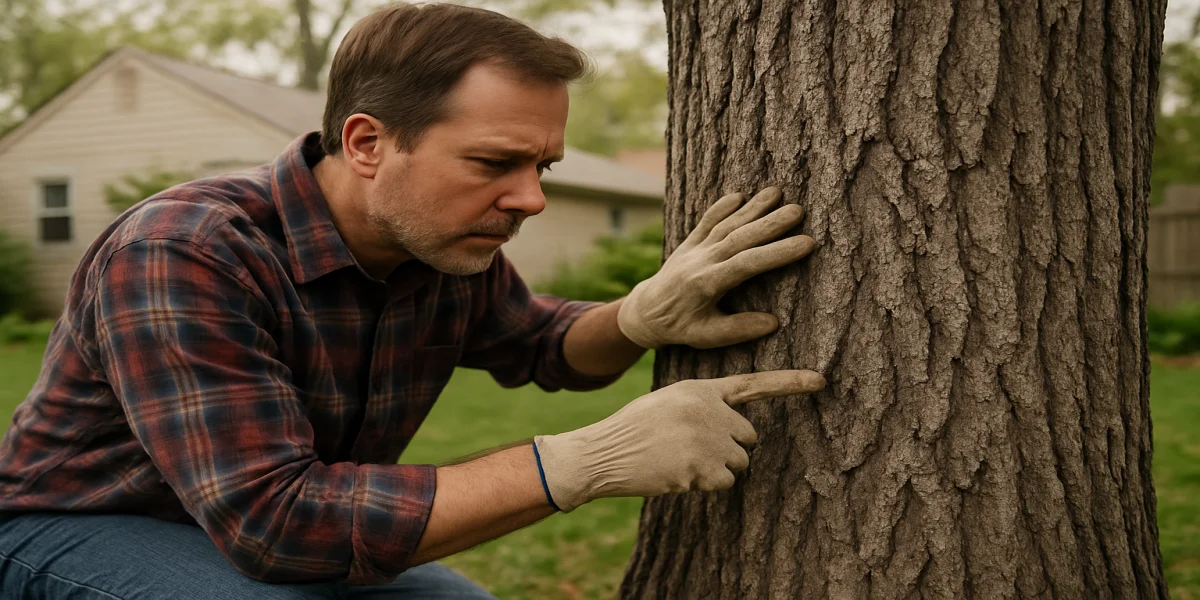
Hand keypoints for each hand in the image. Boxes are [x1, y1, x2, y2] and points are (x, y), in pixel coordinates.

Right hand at [533, 369, 825, 511]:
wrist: (605, 451)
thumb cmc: (635, 429)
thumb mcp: (670, 402)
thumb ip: (704, 406)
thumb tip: (737, 431)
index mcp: (701, 389)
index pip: (752, 384)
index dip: (789, 383)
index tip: (821, 380)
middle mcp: (709, 409)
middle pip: (747, 436)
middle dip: (728, 448)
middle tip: (692, 449)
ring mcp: (707, 437)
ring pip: (738, 463)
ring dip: (716, 469)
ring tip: (681, 461)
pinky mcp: (701, 465)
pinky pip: (724, 483)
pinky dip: (706, 485)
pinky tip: (679, 475)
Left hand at [617, 186, 814, 348]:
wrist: (645, 312)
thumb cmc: (680, 327)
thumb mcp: (707, 336)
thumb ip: (738, 329)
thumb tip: (773, 322)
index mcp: (707, 284)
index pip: (748, 264)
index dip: (777, 253)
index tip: (806, 243)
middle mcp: (701, 261)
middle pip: (740, 237)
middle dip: (770, 223)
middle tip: (799, 211)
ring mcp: (694, 249)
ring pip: (726, 224)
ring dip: (752, 208)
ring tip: (777, 192)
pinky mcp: (689, 242)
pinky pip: (706, 220)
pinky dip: (721, 206)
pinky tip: (740, 195)